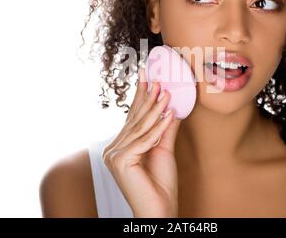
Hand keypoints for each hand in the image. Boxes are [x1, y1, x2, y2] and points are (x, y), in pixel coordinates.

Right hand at [102, 67, 181, 216]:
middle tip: (156, 78)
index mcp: (121, 146)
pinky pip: (144, 140)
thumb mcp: (164, 149)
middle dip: (147, 97)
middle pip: (134, 119)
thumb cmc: (160, 183)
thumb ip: (165, 128)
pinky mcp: (120, 161)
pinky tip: (169, 113)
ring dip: (155, 108)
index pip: (133, 117)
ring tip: (167, 92)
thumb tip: (171, 106)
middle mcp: (113, 149)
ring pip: (139, 127)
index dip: (141, 96)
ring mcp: (114, 155)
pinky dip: (158, 127)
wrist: (160, 208)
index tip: (146, 76)